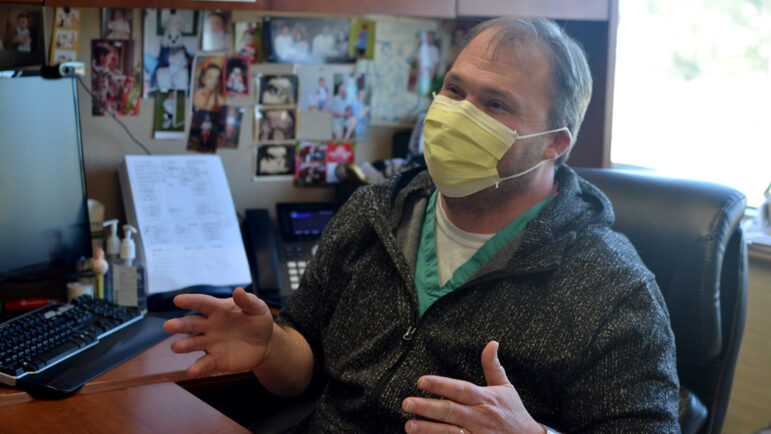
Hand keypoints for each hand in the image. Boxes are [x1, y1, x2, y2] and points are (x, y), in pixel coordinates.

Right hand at [163, 287, 274, 377]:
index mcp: (218, 310)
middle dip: (180, 325)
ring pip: (193, 344)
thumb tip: (238, 290)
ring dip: (184, 345)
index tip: (178, 299)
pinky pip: (205, 363)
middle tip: (169, 326)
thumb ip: (248, 301)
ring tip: (176, 347)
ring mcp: (211, 343)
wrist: (265, 343)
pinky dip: (198, 368)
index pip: (202, 303)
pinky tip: (192, 371)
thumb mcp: (258, 309)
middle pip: (192, 324)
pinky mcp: (216, 360)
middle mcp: (209, 326)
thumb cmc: (257, 321)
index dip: (191, 301)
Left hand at [402, 341, 543, 433]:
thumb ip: (493, 366)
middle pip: (450, 411)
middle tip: (407, 403)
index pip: (460, 389)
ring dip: (428, 430)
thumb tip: (492, 343)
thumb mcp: (506, 388)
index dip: (440, 385)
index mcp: (485, 399)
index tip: (421, 381)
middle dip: (427, 407)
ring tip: (409, 426)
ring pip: (449, 432)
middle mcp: (479, 417)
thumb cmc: (514, 414)